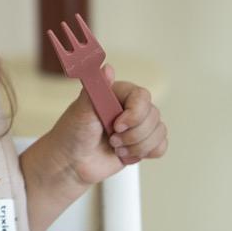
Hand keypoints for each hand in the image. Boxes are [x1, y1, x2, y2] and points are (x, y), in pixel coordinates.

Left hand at [54, 66, 168, 187]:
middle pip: (154, 116)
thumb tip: (107, 67)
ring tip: (115, 148)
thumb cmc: (72, 134)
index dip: (135, 113)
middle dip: (132, 135)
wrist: (71, 163)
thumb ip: (96, 88)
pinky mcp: (142, 144)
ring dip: (137, 146)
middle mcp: (131, 108)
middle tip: (112, 139)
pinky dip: (144, 153)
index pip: (143, 96)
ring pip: (159, 132)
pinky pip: (161, 146)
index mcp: (118, 94)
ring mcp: (138, 126)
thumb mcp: (81, 110)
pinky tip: (125, 154)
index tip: (117, 125)